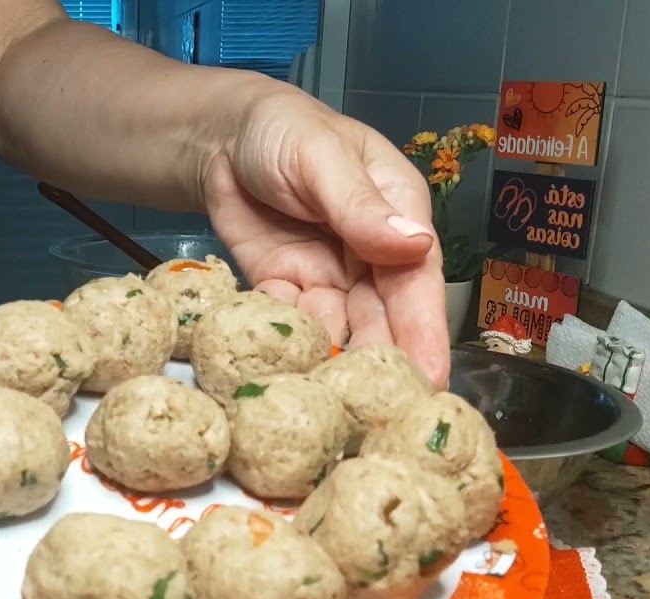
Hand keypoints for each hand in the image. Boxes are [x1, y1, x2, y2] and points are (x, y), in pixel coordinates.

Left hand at [203, 88, 449, 386]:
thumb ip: (360, 204)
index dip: (425, 331)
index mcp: (395, 215)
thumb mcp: (321, 157)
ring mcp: (325, 275)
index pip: (417, 280)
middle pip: (383, 318)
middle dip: (385, 366)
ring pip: (338, 330)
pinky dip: (288, 348)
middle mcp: (368, 253)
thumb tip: (413, 245)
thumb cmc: (283, 129)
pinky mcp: (282, 288)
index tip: (433, 379)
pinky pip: (289, 325)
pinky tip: (284, 374)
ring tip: (333, 408)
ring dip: (335, 364)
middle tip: (385, 417)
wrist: (216, 135)